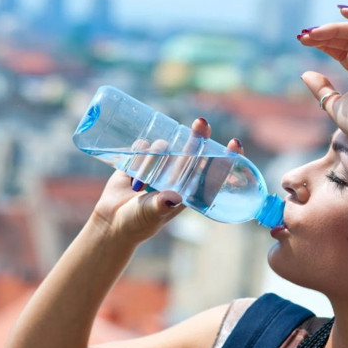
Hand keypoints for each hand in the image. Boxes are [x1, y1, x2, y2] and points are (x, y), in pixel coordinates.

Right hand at [89, 118, 243, 243]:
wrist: (111, 222)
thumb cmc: (137, 223)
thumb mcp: (150, 215)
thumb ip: (161, 205)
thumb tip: (173, 197)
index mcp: (188, 190)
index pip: (212, 171)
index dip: (226, 158)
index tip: (235, 143)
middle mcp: (176, 176)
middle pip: (193, 150)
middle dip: (198, 136)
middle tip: (201, 123)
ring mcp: (159, 166)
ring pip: (163, 147)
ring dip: (153, 158)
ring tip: (140, 183)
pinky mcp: (140, 160)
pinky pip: (142, 146)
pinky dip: (138, 153)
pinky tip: (130, 172)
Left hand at [297, 6, 347, 147]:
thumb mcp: (334, 105)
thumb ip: (321, 89)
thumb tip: (305, 73)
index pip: (343, 52)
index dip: (324, 44)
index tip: (303, 41)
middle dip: (326, 35)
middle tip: (305, 35)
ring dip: (336, 28)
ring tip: (315, 32)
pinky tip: (342, 11)